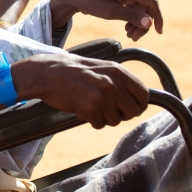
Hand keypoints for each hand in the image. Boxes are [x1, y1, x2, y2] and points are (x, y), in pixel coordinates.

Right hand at [13, 53, 148, 127]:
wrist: (47, 73)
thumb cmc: (74, 71)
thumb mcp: (101, 68)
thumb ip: (120, 80)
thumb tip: (140, 100)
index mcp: (118, 71)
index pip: (143, 95)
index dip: (139, 105)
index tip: (130, 109)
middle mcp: (113, 83)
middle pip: (132, 112)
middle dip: (122, 114)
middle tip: (108, 110)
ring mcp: (102, 96)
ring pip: (115, 120)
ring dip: (104, 117)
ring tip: (91, 105)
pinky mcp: (90, 108)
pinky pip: (99, 124)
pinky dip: (91, 120)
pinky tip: (82, 108)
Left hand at [50, 0, 163, 40]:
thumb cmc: (90, 0)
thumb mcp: (110, 11)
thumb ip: (131, 16)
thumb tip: (149, 22)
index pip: (151, 2)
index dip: (157, 17)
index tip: (158, 32)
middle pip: (146, 8)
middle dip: (142, 24)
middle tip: (134, 38)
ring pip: (140, 10)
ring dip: (137, 23)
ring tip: (129, 35)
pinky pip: (133, 9)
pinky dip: (131, 19)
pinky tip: (127, 28)